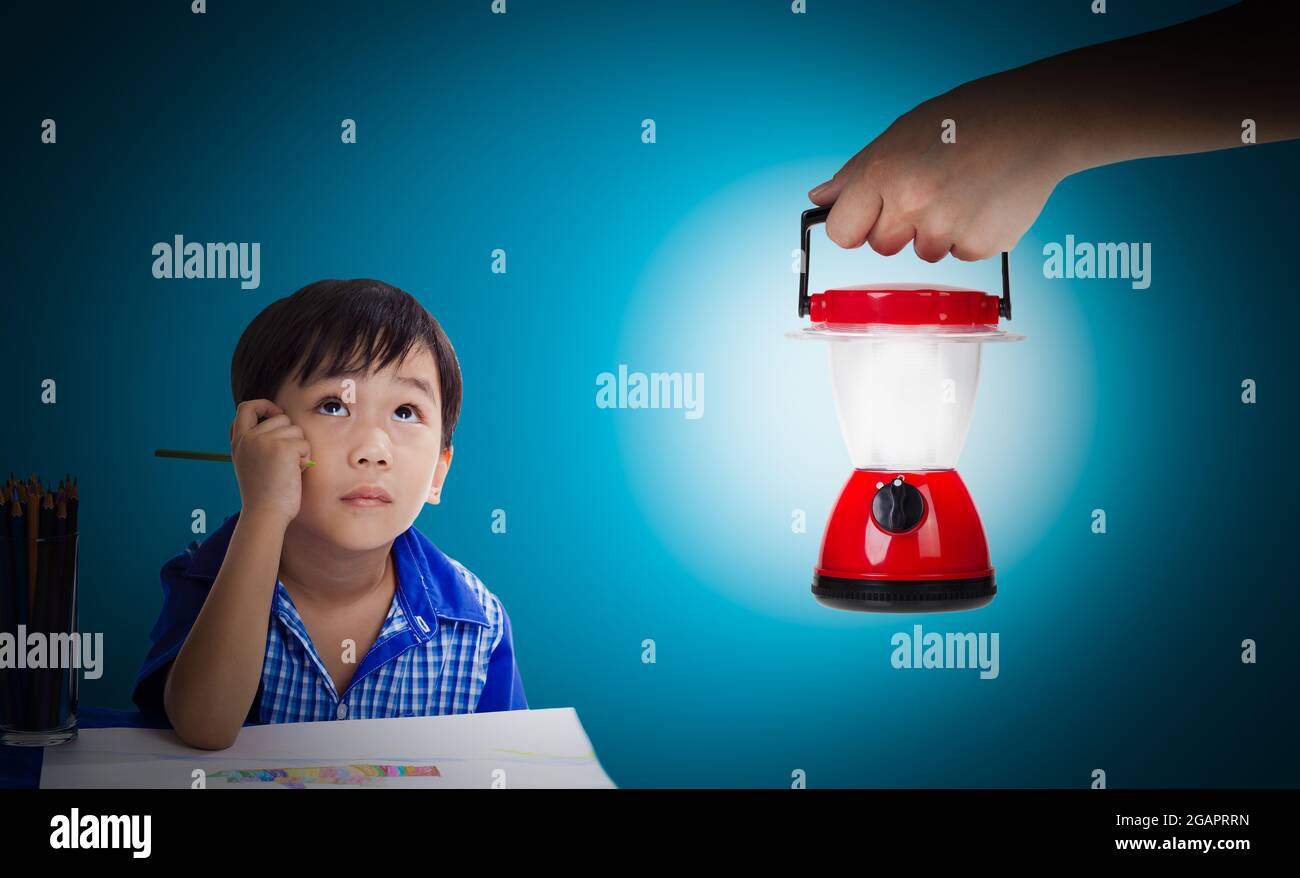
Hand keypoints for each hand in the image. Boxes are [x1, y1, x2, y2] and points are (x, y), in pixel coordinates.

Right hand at [229, 399, 313, 523]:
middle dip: (291, 436)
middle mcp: (249, 438)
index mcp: (239, 441)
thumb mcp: (250, 463)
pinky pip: (305, 444)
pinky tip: (295, 473)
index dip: (264, 405)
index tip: (275, 414)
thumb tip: (276, 421)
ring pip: (296, 430)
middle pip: (281, 417)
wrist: (265, 514)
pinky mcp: (282, 447)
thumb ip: (255, 442)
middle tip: (285, 461)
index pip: (246, 408)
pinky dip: (305, 459)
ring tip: (288, 469)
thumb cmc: (264, 494)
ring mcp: (264, 441)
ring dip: (299, 448)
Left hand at [807, 82, 1069, 262]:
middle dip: (898, 226)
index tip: (867, 217)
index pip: (842, 232)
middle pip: (882, 246)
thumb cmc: (967, 121)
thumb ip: (857, 173)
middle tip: (929, 189)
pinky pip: (960, 253)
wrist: (1037, 121)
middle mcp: (912, 204)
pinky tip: (984, 199)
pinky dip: (970, 234)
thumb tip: (821, 200)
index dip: (854, 225)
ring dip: (937, 231)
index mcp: (884, 173)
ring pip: (923, 252)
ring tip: (961, 189)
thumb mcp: (901, 133)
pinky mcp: (981, 245)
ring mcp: (948, 229)